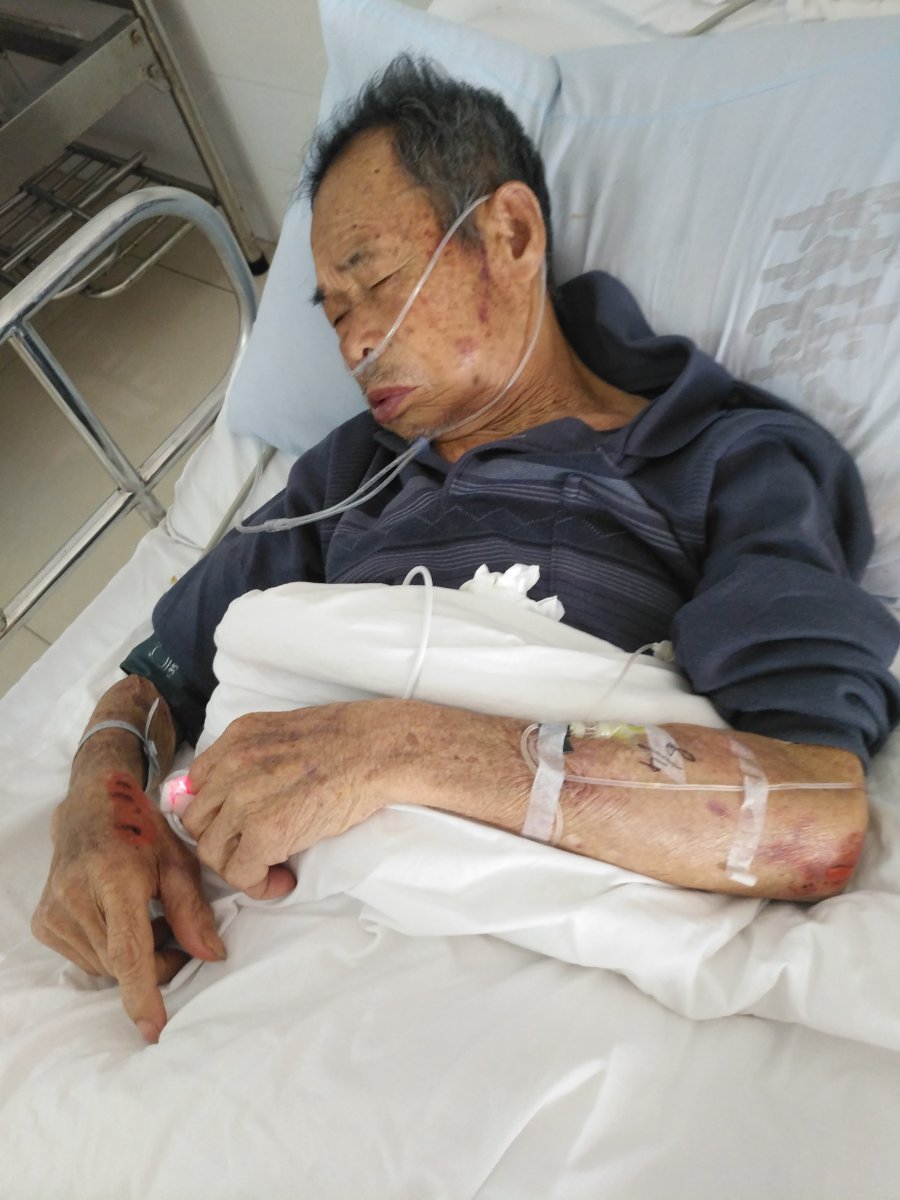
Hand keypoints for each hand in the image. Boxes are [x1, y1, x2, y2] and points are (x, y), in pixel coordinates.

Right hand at [32, 770, 225, 1043]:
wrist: (92, 808)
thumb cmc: (142, 831)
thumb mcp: (179, 861)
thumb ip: (193, 911)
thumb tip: (211, 956)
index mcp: (114, 876)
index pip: (127, 949)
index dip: (142, 993)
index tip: (154, 1029)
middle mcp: (76, 896)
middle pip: (120, 964)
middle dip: (155, 966)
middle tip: (177, 940)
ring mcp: (55, 910)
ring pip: (103, 966)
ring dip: (133, 958)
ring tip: (150, 921)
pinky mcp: (44, 922)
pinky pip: (85, 958)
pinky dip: (110, 951)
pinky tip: (122, 921)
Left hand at [183, 703, 388, 898]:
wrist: (375, 750)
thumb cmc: (346, 740)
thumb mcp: (284, 732)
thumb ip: (252, 755)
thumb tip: (235, 794)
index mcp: (236, 738)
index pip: (196, 786)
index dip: (214, 811)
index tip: (236, 824)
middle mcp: (231, 766)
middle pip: (197, 820)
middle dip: (222, 840)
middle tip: (252, 848)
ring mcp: (244, 800)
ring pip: (211, 851)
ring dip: (237, 865)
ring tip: (269, 867)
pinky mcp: (265, 833)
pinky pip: (239, 874)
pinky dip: (258, 884)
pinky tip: (282, 880)